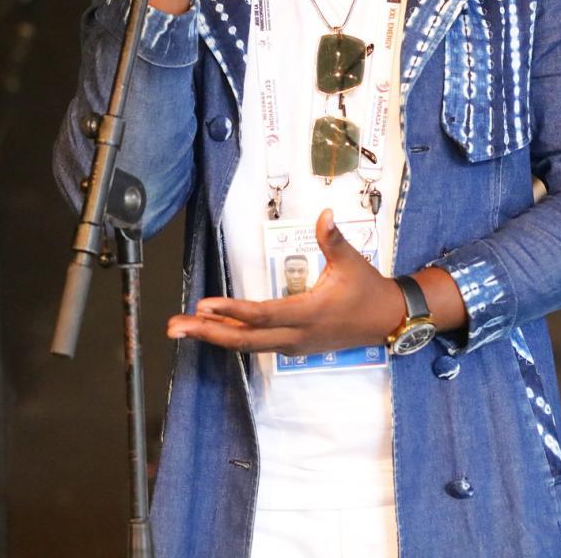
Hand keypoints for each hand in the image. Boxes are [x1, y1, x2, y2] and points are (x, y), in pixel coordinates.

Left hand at [167, 210, 406, 355]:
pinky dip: (230, 337)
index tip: (204, 305)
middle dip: (207, 333)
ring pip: (247, 345)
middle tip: (174, 326)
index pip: (263, 315)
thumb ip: (333, 239)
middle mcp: (296, 335)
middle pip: (245, 340)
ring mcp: (293, 346)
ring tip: (181, 328)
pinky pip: (255, 344)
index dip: (232, 311)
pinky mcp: (292, 347)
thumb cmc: (367, 289)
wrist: (386, 320)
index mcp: (309, 313)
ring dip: (213, 336)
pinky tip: (210, 329)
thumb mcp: (351, 261)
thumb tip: (325, 214)